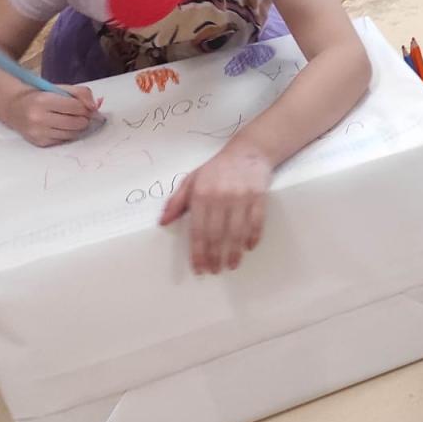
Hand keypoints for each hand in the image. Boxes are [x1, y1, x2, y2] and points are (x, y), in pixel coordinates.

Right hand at [7, 85, 97, 146]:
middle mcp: (39, 118)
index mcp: (43, 100)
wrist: (14, 107)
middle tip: (80, 114)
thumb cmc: (41, 96)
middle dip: (84, 118)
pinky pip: (64, 141)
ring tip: (71, 120)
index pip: (77, 107)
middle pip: (77, 123)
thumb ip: (81, 93)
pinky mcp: (40, 143)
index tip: (85, 106)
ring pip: (73, 134)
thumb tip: (95, 107)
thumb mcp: (59, 88)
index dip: (86, 107)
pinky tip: (61, 126)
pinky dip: (67, 134)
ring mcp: (38, 132)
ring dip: (77, 127)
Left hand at [159, 143, 273, 273]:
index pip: (198, 230)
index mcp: (201, 194)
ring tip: (232, 265)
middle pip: (217, 234)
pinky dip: (253, 236)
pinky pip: (257, 221)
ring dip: (234, 252)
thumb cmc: (217, 168)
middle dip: (215, 257)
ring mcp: (241, 196)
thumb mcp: (192, 179)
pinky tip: (248, 248)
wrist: (248, 150)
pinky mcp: (259, 196)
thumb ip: (176, 201)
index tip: (199, 268)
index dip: (198, 252)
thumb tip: (163, 222)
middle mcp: (220, 196)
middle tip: (215, 271)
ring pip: (237, 232)